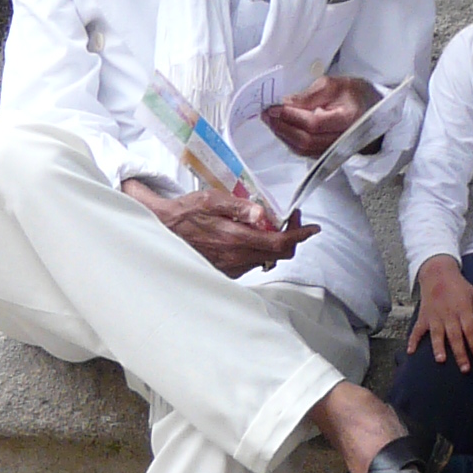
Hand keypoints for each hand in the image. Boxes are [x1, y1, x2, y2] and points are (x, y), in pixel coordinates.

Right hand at [121, 179, 317, 277]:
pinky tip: (248, 236)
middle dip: (290, 237)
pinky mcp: (225, 273)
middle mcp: (236, 259)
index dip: (300, 236)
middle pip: (278, 254)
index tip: (312, 228)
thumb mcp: (211, 200)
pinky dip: (257, 250)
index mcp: (236, 239)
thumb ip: (240, 207)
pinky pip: (251, 263)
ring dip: (273, 243)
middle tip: (290, 219)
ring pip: (266, 259)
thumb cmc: (184, 213)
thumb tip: (264, 213)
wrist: (159, 231)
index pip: (280, 243)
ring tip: (266, 225)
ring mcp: (231, 268)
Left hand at [263, 75, 378, 157]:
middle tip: (267, 113)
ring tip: (270, 119)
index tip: (274, 106)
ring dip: (283, 134)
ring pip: (303, 148)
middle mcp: (342, 140)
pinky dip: (289, 140)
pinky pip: (304, 151)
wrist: (369, 110)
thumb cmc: (353, 94)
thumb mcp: (334, 84)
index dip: (291, 116)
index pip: (315, 123)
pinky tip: (281, 128)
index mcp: (348, 119)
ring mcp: (334, 150)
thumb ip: (309, 95)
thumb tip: (285, 104)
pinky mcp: (326, 153)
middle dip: (282, 127)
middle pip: (306, 140)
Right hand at [407, 255, 472, 371]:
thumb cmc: (461, 288)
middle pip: (455, 335)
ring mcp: (434, 316)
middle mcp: (449, 314)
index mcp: (464, 309)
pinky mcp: (423, 316)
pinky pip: (417, 329)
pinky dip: (412, 340)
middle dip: (460, 353)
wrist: (438, 273)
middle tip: (465, 369)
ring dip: (438, 347)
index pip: (471, 329)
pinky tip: (410, 351)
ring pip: (436, 334)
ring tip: (441, 360)